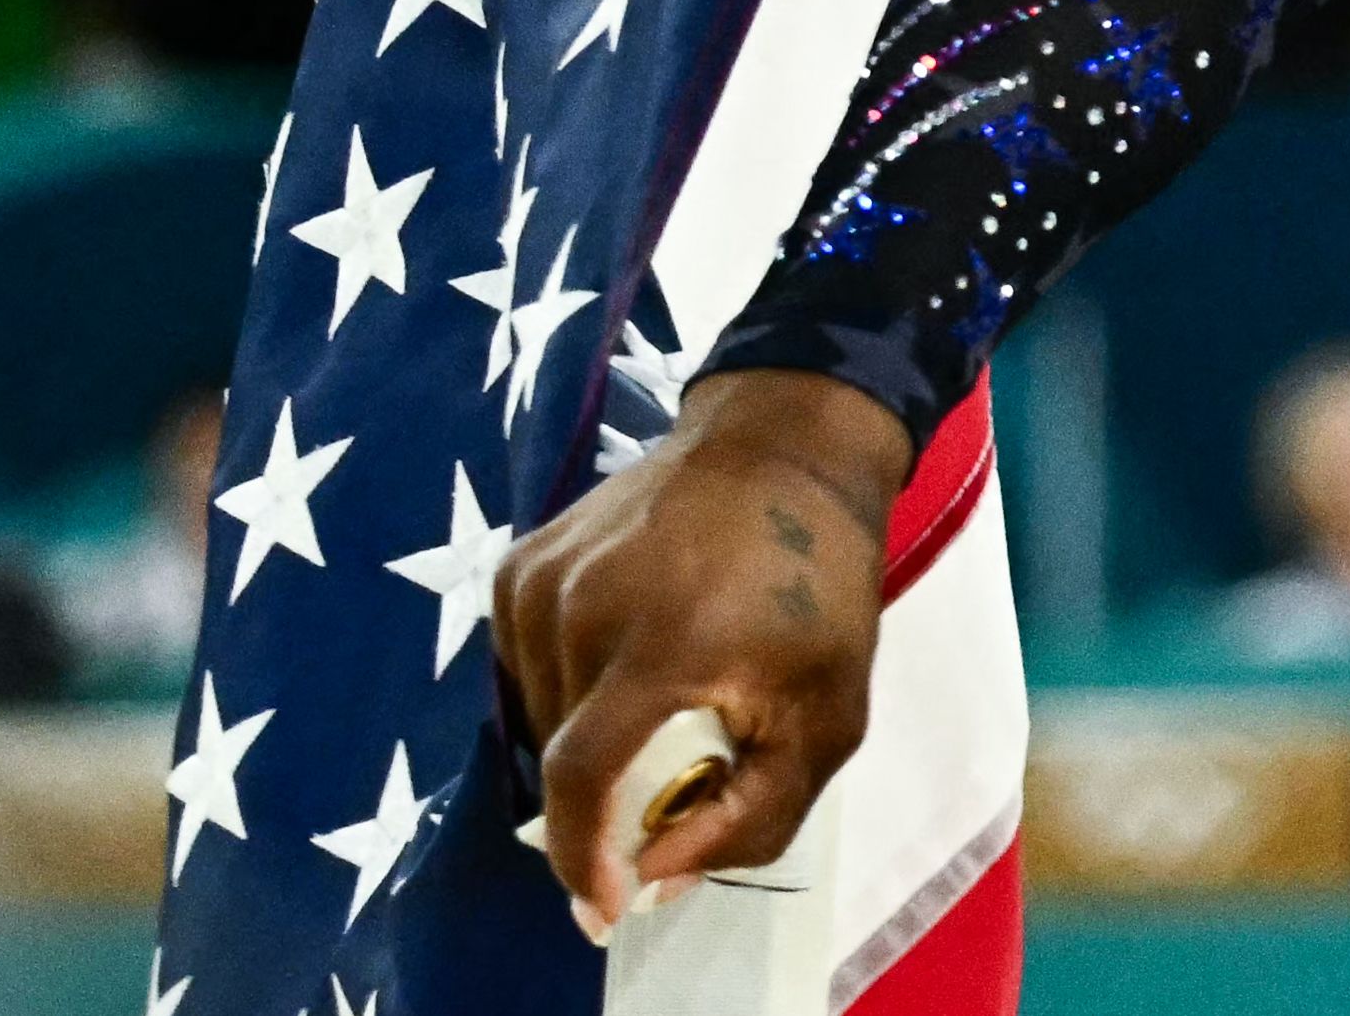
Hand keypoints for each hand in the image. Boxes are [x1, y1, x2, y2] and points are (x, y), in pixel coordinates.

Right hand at [493, 368, 908, 940]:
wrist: (784, 443)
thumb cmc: (818, 581)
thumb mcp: (829, 711)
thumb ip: (754, 814)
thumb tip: (654, 876)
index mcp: (661, 641)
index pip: (581, 778)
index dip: (580, 857)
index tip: (601, 906)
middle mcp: (581, 606)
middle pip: (564, 754)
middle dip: (608, 796)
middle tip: (679, 769)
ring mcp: (541, 578)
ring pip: (540, 713)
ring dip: (588, 738)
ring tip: (663, 699)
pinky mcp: (520, 562)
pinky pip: (526, 664)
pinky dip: (566, 687)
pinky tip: (629, 655)